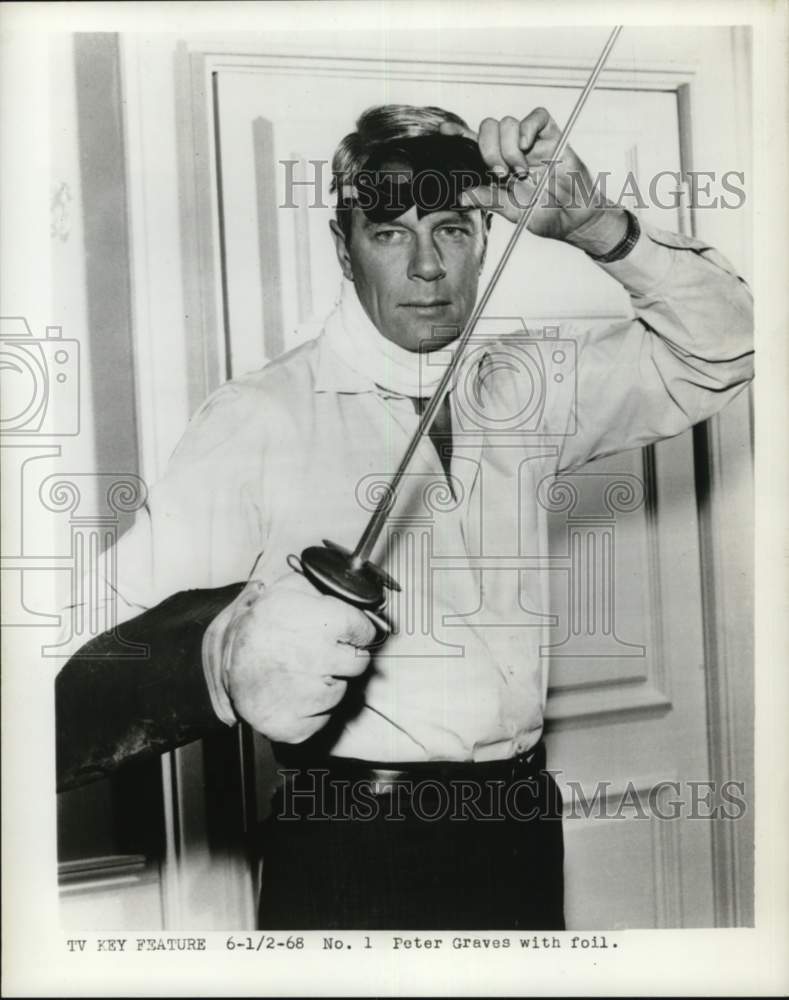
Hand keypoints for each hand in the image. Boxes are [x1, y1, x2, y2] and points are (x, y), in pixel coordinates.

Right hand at [218, 573, 376, 742]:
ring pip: (341, 691)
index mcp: (319, 622)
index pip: (364, 630)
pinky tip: (294, 692)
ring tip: (299, 671)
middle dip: (343, 656)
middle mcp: (316, 658)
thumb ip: (323, 589)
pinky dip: (312, 709)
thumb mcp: (287, 592)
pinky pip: (323, 718)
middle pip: (359, 663)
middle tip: (319, 652)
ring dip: (327, 682)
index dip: (355, 629)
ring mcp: (306, 695)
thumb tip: (356, 594)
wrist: (224, 664)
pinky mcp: (295, 725)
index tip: (346, 631)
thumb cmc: (258, 628)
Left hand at [439, 109, 626, 244]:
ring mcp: (530, 142)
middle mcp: (510, 150)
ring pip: (507, 123)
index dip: (458, 134)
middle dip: (487, 150)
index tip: (444, 130)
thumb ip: (488, 199)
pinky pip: (536, 116)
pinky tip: (526, 147)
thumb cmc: (545, 215)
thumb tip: (463, 194)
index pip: (474, 144)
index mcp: (497, 167)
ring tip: (520, 172)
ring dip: (508, 149)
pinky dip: (527, 128)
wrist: (574, 218)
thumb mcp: (512, 211)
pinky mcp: (551, 135)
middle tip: (500, 174)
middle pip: (487, 128)